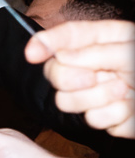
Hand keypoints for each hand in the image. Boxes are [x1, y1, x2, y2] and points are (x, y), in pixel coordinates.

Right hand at [27, 19, 134, 137]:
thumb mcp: (131, 51)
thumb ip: (98, 52)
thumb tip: (61, 58)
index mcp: (103, 41)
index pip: (64, 37)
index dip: (44, 43)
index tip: (32, 53)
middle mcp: (94, 66)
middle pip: (55, 73)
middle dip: (74, 78)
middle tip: (101, 78)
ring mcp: (97, 94)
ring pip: (66, 102)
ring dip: (100, 98)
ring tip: (126, 92)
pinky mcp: (106, 118)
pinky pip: (94, 120)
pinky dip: (116, 116)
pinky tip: (131, 109)